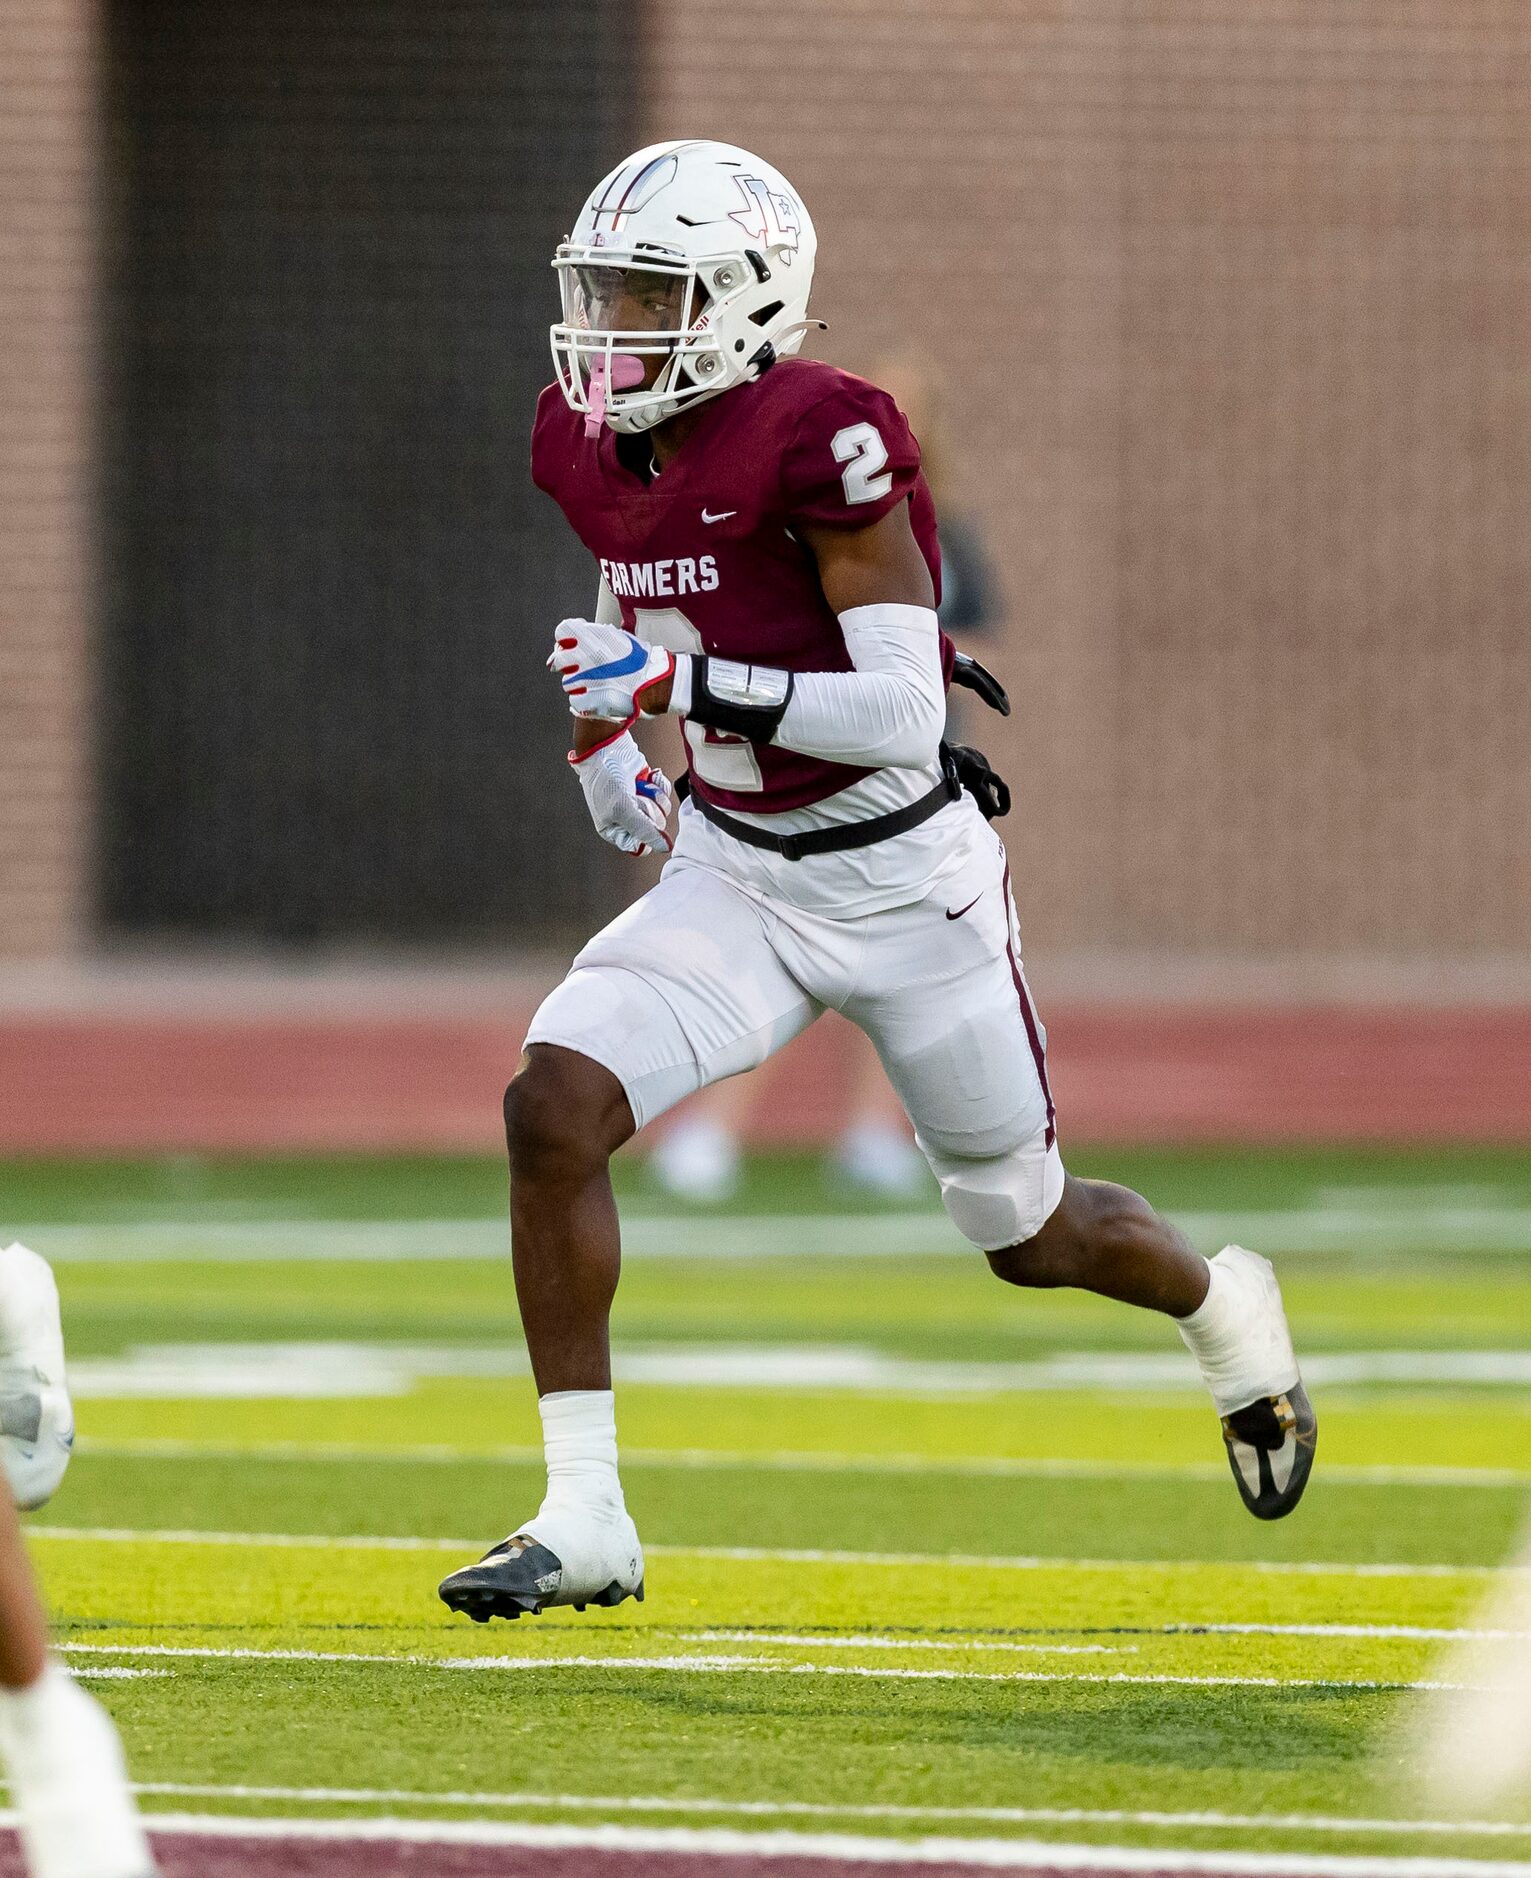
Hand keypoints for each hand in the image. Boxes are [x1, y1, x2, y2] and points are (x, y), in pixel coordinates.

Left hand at [549, 619, 674, 720]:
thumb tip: (566, 642)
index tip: (571, 646)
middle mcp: (588, 656)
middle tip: (581, 670)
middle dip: (567, 665)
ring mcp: (589, 680)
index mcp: (595, 637)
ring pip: (567, 682)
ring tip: (596, 684)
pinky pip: (575, 701)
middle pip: (559, 660)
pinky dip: (584, 701)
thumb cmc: (638, 660)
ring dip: (578, 684)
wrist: (657, 684)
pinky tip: (598, 697)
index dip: (565, 640)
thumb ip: (593, 635)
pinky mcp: (592, 700)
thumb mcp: (618, 637)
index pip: (562, 633)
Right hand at [569, 728, 673, 856]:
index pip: (640, 846)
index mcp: (614, 830)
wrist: (607, 747)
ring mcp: (639, 803)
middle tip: (635, 797)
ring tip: (640, 785)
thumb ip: (645, 830)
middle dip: (649, 809)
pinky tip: (648, 776)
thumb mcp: (623, 809)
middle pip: (655, 828)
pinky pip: (664, 794)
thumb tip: (665, 848)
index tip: (641, 820)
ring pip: (662, 810)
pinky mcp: (648, 788)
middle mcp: (627, 819)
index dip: (646, 835)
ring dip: (654, 795)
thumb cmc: (607, 780)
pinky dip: (658, 784)